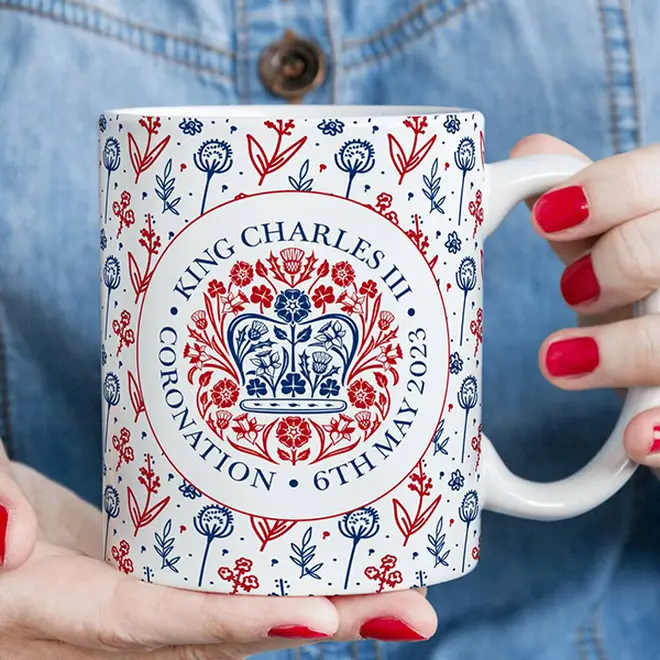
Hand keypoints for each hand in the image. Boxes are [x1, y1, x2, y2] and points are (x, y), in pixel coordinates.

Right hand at [0, 441, 435, 658]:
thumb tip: (10, 539)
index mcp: (60, 617)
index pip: (157, 622)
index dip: (232, 624)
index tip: (316, 618)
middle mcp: (111, 627)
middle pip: (224, 634)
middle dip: (318, 622)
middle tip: (409, 609)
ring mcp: (139, 605)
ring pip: (235, 618)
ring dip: (317, 604)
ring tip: (396, 587)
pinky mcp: (151, 577)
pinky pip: (222, 591)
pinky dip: (277, 585)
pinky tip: (326, 562)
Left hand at [512, 134, 659, 467]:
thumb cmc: (644, 290)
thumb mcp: (616, 243)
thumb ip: (586, 204)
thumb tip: (529, 151)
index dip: (610, 192)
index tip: (547, 220)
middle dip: (627, 262)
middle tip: (575, 291)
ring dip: (631, 349)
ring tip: (557, 362)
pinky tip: (634, 441)